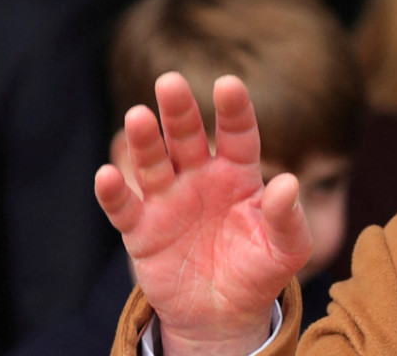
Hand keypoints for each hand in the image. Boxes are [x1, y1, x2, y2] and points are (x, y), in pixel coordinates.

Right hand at [95, 73, 311, 354]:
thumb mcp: (286, 249)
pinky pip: (124, 208)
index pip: (238, 133)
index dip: (233, 109)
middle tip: (170, 82)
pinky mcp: (142, 230)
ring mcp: (168, 200)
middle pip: (188, 136)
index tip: (228, 84)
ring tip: (138, 116)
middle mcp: (200, 177)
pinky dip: (113, 192)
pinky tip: (107, 174)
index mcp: (239, 173)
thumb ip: (288, 217)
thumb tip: (289, 184)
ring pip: (153, 162)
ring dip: (145, 140)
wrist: (224, 314)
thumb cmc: (260, 270)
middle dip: (179, 110)